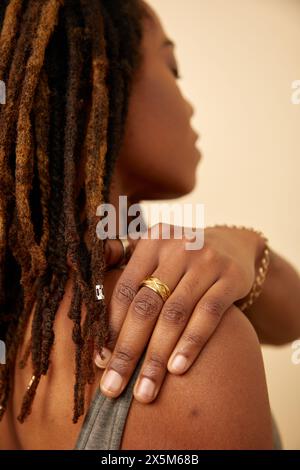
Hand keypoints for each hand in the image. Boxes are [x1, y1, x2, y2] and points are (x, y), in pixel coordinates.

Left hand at [96, 223, 263, 402]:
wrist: (235, 246)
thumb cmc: (183, 259)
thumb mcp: (156, 251)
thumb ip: (123, 264)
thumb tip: (85, 291)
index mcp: (152, 242)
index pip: (124, 289)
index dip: (109, 327)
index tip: (100, 362)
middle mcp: (177, 248)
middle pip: (146, 306)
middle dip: (127, 351)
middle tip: (113, 388)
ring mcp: (206, 262)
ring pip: (175, 315)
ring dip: (156, 357)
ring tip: (145, 390)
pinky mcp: (230, 278)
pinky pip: (208, 315)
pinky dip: (191, 343)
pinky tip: (176, 369)